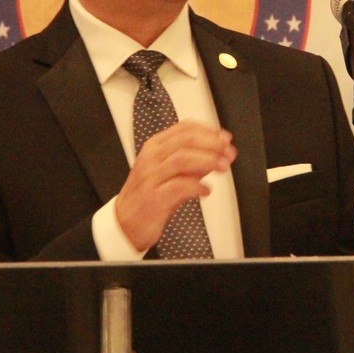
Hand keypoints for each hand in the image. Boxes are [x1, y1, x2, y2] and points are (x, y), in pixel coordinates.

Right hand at [114, 121, 235, 251]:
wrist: (125, 223)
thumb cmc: (149, 195)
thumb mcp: (170, 173)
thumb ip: (193, 163)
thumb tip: (218, 153)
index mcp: (155, 147)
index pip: (184, 128)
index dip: (208, 131)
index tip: (224, 138)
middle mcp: (151, 158)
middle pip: (185, 140)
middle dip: (211, 144)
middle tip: (228, 152)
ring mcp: (151, 177)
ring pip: (182, 159)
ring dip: (208, 160)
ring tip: (223, 167)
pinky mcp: (154, 198)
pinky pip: (179, 186)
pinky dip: (197, 186)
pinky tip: (206, 190)